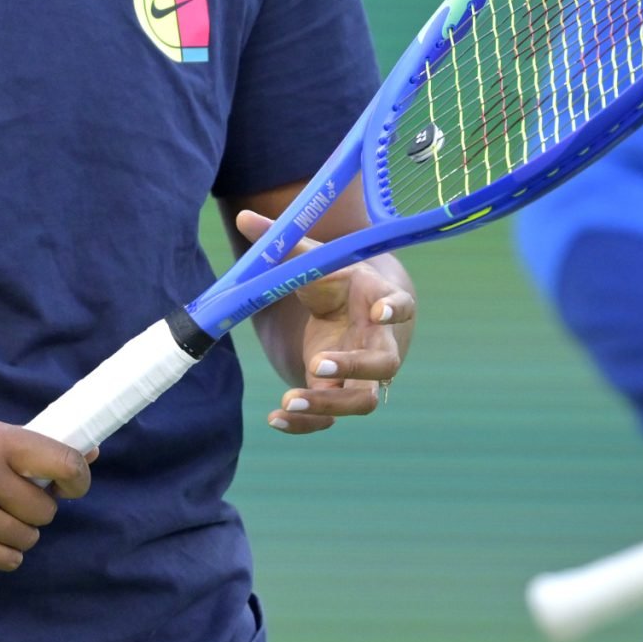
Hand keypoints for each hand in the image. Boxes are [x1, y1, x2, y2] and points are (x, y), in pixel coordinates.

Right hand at [0, 418, 92, 571]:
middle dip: (38, 508)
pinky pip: (4, 559)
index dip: (78, 478)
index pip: (61, 462)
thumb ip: (22, 445)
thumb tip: (88, 454)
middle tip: (18, 501)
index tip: (74, 486)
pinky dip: (5, 554)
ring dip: (21, 532)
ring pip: (27, 536)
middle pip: (44, 508)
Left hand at [234, 209, 415, 435]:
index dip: (396, 309)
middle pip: (384, 364)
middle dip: (355, 367)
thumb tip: (243, 218)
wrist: (350, 309)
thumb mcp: (315, 260)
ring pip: (362, 401)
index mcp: (379, 300)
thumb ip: (284, 245)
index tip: (379, 310)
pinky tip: (274, 418)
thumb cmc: (336, 280)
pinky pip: (332, 418)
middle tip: (319, 364)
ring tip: (288, 400)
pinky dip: (306, 423)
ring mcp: (364, 374)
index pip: (400, 304)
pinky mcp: (342, 394)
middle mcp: (380, 341)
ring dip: (329, 405)